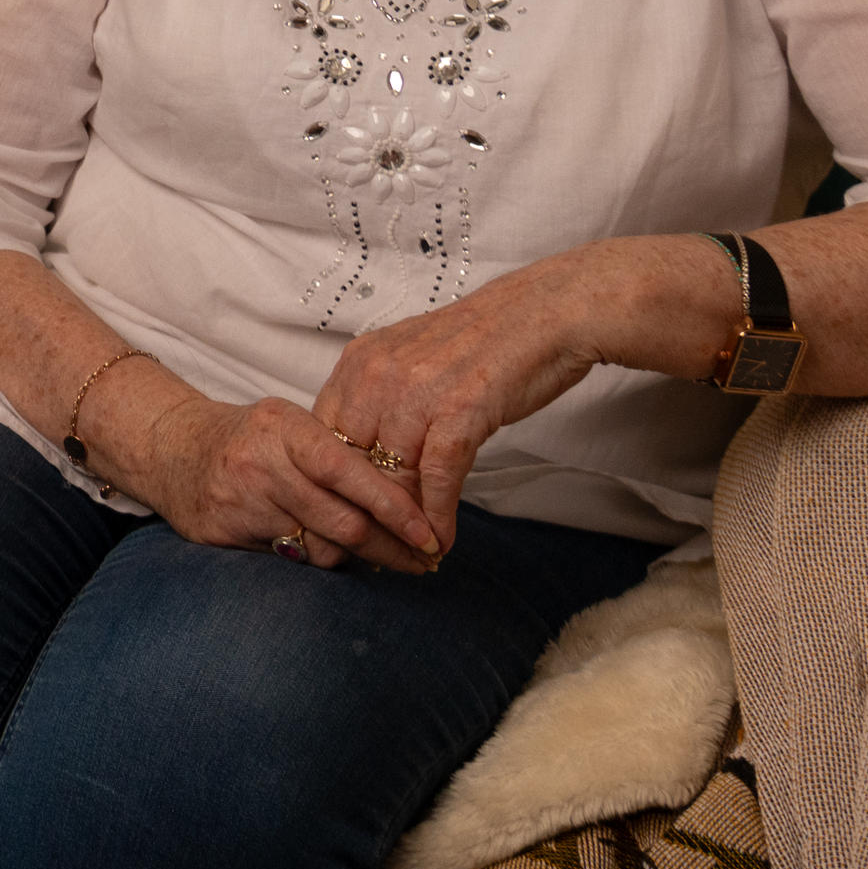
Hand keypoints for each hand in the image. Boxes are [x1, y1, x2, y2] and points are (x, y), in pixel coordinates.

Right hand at [100, 380, 445, 570]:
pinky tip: (326, 550)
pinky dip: (315, 558)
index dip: (396, 508)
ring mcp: (241, 503)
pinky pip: (288, 560)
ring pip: (320, 549)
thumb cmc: (250, 436)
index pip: (352, 473)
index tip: (430, 534)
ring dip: (357, 559)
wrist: (171, 447)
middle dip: (392, 548)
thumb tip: (406, 495)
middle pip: (344, 522)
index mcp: (286, 429)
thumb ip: (338, 453)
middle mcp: (262, 466)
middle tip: (424, 561)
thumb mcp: (291, 424)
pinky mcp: (223, 534)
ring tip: (381, 556)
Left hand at [308, 252, 625, 542]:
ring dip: (402, 526)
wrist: (546, 312)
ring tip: (410, 556)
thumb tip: (366, 459)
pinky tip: (441, 541)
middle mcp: (377, 375)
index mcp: (359, 363)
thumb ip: (381, 404)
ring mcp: (415, 392)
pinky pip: (436, 478)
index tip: (343, 521)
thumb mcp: (412, 364)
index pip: (322, 439)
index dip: (332, 487)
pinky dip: (438, 516)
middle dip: (363, 515)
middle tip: (374, 553)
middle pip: (350, 466)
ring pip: (391, 478)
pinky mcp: (459, 410)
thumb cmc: (484, 342)